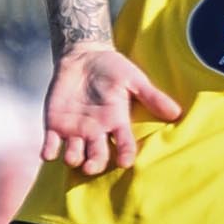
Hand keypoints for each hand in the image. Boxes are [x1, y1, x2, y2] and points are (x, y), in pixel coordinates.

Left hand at [39, 46, 182, 174]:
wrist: (84, 57)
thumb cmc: (113, 68)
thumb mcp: (134, 79)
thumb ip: (152, 96)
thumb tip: (177, 112)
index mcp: (117, 123)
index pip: (124, 144)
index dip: (125, 153)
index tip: (125, 162)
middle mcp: (97, 131)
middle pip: (98, 156)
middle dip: (95, 164)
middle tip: (92, 167)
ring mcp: (76, 130)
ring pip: (75, 154)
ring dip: (73, 159)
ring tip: (72, 158)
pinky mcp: (55, 124)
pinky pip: (51, 143)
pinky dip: (49, 151)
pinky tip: (47, 154)